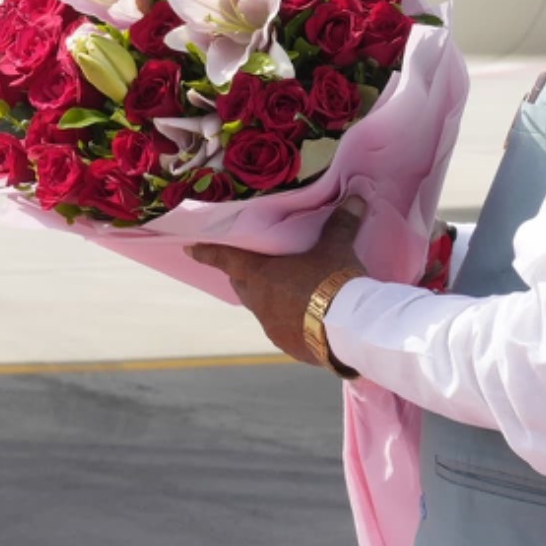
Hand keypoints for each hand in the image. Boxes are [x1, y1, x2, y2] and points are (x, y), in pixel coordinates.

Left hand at [191, 200, 368, 368]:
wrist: (350, 329)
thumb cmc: (334, 280)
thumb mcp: (337, 247)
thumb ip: (341, 223)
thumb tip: (355, 198)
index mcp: (261, 275)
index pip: (226, 259)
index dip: (207, 253)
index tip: (189, 249)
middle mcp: (260, 303)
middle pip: (243, 286)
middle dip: (244, 276)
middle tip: (252, 268)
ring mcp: (272, 328)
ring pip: (263, 310)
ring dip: (270, 301)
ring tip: (290, 294)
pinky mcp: (290, 347)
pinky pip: (283, 331)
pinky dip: (290, 323)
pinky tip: (307, 320)